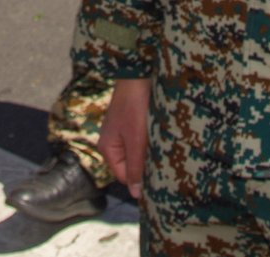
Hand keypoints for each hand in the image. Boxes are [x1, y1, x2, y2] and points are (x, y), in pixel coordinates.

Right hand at [98, 78, 151, 198]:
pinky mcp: (130, 124)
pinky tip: (158, 135)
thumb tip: (135, 195)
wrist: (136, 75)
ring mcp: (120, 132)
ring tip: (161, 144)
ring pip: (137, 153)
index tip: (159, 175)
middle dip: (146, 164)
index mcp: (108, 149)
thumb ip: (136, 167)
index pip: (125, 177)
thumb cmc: (134, 107)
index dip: (141, 178)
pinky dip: (149, 141)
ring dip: (149, 152)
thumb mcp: (136, 141)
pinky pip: (139, 141)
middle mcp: (111, 142)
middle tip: (162, 158)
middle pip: (131, 165)